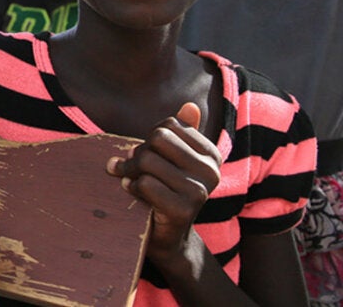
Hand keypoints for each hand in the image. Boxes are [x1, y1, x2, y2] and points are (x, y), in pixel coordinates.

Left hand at [106, 103, 221, 262]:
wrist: (167, 237)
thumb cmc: (166, 191)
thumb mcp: (175, 160)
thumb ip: (183, 133)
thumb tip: (190, 106)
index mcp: (212, 154)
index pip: (169, 124)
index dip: (151, 137)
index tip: (150, 154)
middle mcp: (211, 171)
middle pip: (157, 138)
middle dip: (139, 152)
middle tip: (132, 166)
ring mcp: (198, 191)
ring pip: (147, 160)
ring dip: (130, 170)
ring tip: (130, 179)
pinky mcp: (182, 209)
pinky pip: (144, 183)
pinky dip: (132, 186)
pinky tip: (134, 193)